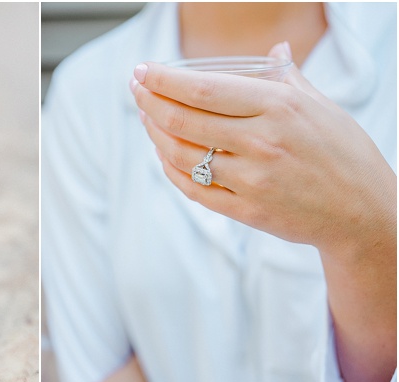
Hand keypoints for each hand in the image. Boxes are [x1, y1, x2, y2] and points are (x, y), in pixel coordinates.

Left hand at [131, 42, 396, 381]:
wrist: (364, 212)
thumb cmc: (343, 153)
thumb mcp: (321, 107)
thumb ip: (289, 79)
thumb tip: (276, 49)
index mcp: (278, 107)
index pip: (203, 89)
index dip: (163, 79)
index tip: (143, 71)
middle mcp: (262, 141)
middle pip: (182, 119)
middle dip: (148, 102)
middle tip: (135, 90)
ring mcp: (252, 179)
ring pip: (180, 154)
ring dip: (154, 134)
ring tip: (147, 118)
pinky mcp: (246, 209)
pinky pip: (191, 188)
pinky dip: (170, 169)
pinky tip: (163, 153)